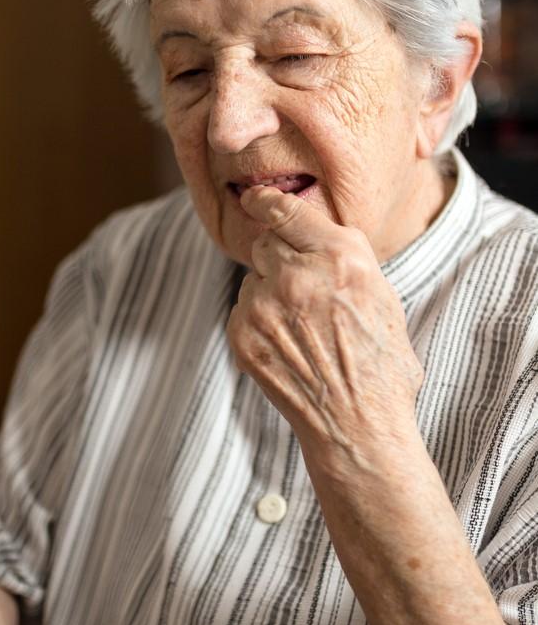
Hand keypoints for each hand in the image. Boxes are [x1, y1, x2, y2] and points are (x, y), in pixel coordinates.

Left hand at [226, 187, 422, 467]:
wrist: (358, 425)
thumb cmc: (380, 364)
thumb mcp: (383, 297)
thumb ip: (345, 259)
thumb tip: (310, 232)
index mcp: (343, 257)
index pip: (288, 210)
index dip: (267, 202)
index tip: (254, 198)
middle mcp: (301, 274)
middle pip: (267, 243)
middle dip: (279, 258)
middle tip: (301, 291)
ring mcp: (267, 304)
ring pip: (253, 279)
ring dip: (269, 294)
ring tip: (302, 331)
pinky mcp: (243, 333)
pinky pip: (242, 310)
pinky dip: (257, 323)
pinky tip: (287, 348)